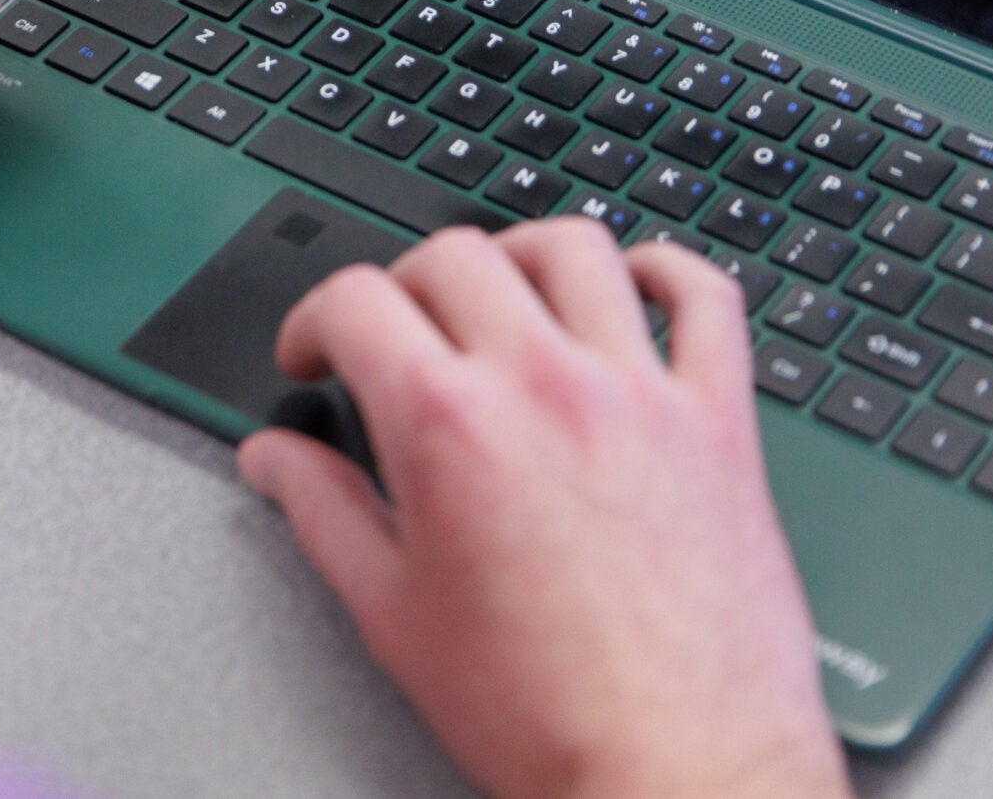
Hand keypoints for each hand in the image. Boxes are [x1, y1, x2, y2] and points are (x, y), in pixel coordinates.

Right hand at [237, 220, 849, 798]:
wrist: (677, 770)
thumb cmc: (542, 714)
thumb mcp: (394, 618)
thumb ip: (322, 515)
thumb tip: (274, 459)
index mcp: (447, 424)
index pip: (356, 300)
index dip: (315, 321)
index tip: (316, 354)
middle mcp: (543, 382)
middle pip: (455, 254)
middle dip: (404, 285)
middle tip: (396, 337)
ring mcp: (640, 389)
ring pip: (575, 247)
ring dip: (522, 256)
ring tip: (502, 295)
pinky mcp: (719, 417)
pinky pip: (704, 296)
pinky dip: (667, 272)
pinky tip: (635, 289)